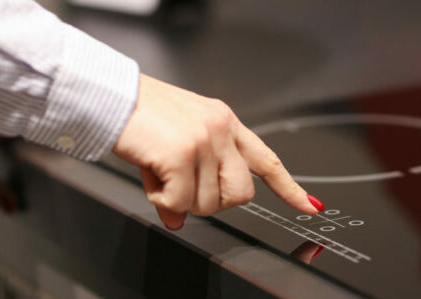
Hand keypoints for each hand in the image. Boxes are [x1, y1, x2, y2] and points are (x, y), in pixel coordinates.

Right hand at [112, 74, 322, 229]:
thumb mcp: (175, 143)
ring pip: (210, 202)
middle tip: (185, 189)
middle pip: (241, 194)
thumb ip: (189, 180)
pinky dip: (163, 200)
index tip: (310, 206)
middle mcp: (223, 129)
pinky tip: (152, 178)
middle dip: (214, 202)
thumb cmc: (141, 114)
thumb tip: (179, 218)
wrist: (110, 95)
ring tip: (161, 175)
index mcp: (227, 123)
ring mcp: (206, 141)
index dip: (289, 188)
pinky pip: (182, 201)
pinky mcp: (183, 153)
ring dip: (183, 200)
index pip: (267, 161)